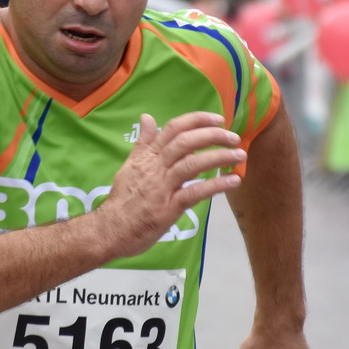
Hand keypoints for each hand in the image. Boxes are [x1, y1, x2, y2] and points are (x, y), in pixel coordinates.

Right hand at [93, 112, 244, 257]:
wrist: (110, 230)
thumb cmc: (122, 200)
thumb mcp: (129, 166)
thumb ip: (142, 143)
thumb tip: (147, 117)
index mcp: (147, 157)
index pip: (173, 129)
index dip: (197, 120)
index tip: (217, 119)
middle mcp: (155, 168)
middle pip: (185, 142)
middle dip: (213, 136)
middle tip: (233, 136)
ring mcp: (162, 187)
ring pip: (192, 164)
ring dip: (219, 157)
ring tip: (239, 155)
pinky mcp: (168, 208)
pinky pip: (195, 193)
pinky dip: (216, 185)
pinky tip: (232, 181)